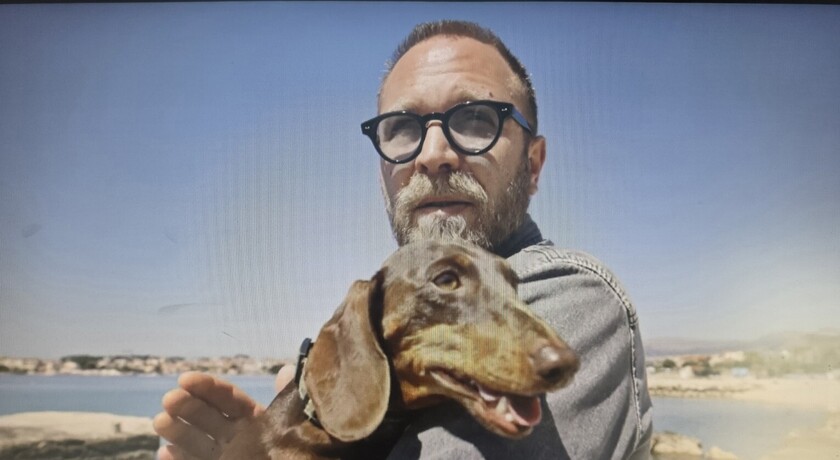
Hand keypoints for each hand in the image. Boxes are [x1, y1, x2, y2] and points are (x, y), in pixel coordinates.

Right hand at [154, 366, 294, 459]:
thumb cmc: (304, 451)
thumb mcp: (298, 421)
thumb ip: (289, 399)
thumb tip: (287, 370)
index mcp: (257, 421)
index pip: (229, 399)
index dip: (208, 387)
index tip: (185, 378)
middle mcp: (239, 439)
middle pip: (209, 418)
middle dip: (188, 406)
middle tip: (170, 399)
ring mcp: (228, 457)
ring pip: (198, 443)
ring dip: (178, 431)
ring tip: (160, 421)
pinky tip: (164, 453)